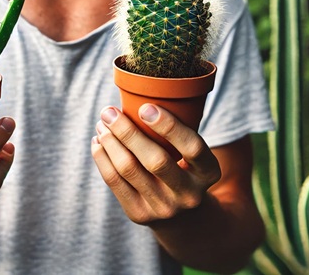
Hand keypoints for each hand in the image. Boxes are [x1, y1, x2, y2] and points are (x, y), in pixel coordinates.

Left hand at [90, 104, 220, 224]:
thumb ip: (179, 130)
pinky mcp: (139, 214)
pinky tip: (98, 141)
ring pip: (129, 169)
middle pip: (155, 160)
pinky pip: (114, 182)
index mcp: (209, 173)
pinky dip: (102, 157)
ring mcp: (164, 208)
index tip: (146, 107)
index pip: (193, 147)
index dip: (169, 126)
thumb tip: (141, 92)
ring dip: (110, 141)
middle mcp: (189, 195)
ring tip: (101, 123)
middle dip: (127, 132)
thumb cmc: (184, 168)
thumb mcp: (195, 154)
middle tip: (109, 111)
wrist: (183, 217)